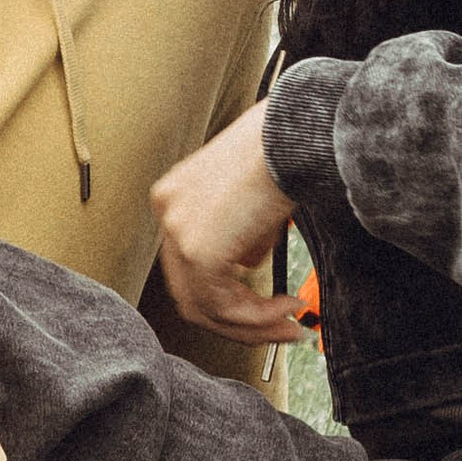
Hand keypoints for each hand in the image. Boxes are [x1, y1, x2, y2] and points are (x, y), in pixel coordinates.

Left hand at [150, 101, 303, 344]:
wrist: (293, 132)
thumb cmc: (284, 148)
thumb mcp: (252, 195)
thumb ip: (240, 230)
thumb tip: (247, 262)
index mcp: (176, 197)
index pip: (190, 266)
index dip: (230, 295)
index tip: (266, 305)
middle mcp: (168, 213)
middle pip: (191, 293)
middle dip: (240, 320)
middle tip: (279, 328)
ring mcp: (179, 233)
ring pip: (207, 307)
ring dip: (254, 324)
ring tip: (291, 321)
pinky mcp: (198, 251)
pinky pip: (225, 306)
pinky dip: (259, 317)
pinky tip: (287, 307)